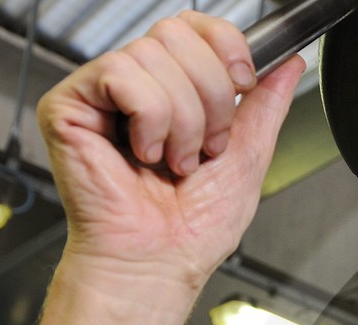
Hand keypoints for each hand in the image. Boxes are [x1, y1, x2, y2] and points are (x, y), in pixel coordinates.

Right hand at [36, 11, 303, 289]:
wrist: (160, 263)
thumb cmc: (191, 229)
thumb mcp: (247, 156)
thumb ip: (266, 105)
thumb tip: (288, 62)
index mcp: (172, 90)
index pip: (195, 27)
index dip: (225, 45)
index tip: (243, 84)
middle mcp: (134, 86)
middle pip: (177, 34)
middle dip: (210, 96)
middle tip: (203, 148)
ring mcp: (99, 93)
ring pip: (153, 54)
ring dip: (183, 120)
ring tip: (172, 162)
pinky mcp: (68, 105)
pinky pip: (122, 75)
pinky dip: (150, 120)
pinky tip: (142, 155)